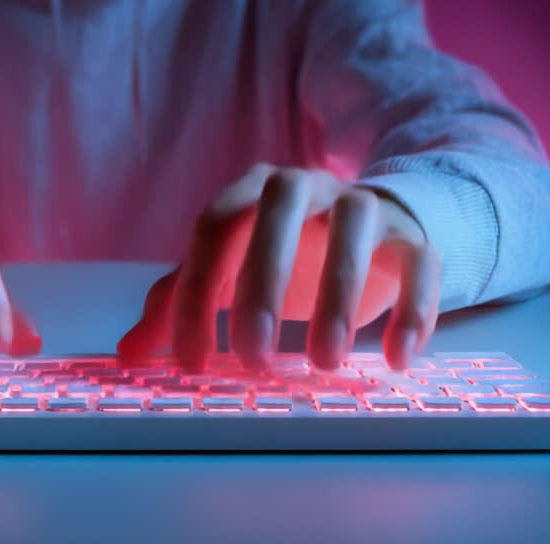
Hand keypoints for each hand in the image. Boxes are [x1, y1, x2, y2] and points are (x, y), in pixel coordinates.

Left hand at [118, 163, 439, 371]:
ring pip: (354, 227)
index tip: (194, 360)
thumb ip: (181, 302)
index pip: (214, 227)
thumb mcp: (231, 274)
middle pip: (278, 211)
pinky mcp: (413, 235)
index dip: (197, 292)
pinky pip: (419, 260)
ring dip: (338, 296)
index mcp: (249, 191)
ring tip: (323, 362)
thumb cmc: (285, 255)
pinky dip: (412, 308)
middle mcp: (304, 186)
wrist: (371, 230)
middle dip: (262, 282)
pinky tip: (394, 358)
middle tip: (254, 357)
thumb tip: (130, 353)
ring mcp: (363, 204)